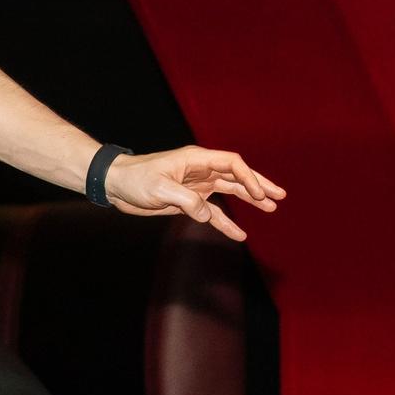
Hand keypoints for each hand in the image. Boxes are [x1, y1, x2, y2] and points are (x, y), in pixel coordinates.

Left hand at [103, 145, 285, 242]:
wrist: (115, 185)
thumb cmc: (134, 179)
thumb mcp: (159, 188)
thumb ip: (186, 200)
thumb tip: (206, 215)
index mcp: (196, 160)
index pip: (231, 164)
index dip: (248, 178)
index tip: (259, 195)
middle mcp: (200, 171)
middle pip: (236, 176)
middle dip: (258, 185)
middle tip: (279, 196)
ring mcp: (196, 186)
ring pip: (229, 192)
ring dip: (249, 200)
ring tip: (271, 208)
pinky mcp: (188, 201)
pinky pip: (213, 212)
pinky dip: (226, 222)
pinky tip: (240, 234)